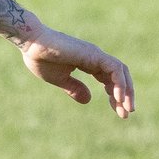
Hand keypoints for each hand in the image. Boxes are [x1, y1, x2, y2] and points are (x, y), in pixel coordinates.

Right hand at [13, 17, 134, 117]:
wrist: (31, 44)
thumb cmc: (41, 59)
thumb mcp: (60, 79)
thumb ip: (75, 89)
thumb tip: (89, 100)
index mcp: (89, 63)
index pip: (110, 79)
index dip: (115, 95)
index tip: (119, 112)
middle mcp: (96, 58)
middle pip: (119, 76)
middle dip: (125, 95)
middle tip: (126, 114)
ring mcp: (96, 54)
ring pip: (121, 71)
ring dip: (126, 91)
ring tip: (126, 109)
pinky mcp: (93, 54)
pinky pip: (114, 68)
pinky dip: (119, 83)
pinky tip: (117, 98)